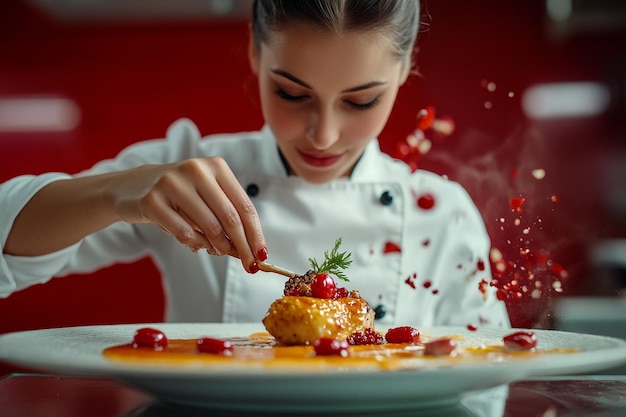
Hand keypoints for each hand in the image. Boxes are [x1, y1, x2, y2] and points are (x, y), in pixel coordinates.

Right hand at [109, 157, 267, 272]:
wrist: (132, 187)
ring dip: (218, 247)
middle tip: (249, 265)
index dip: (256, 234)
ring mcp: (172, 183)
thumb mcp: (206, 196)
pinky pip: (184, 233)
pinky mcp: (152, 200)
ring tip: (217, 252)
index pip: (244, 206)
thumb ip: (228, 217)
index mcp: (216, 167)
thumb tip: (251, 249)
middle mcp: (196, 170)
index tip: (262, 255)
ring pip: (209, 227)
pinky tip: (195, 244)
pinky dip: (195, 245)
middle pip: (230, 218)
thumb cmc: (179, 195)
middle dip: (243, 247)